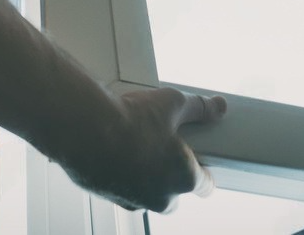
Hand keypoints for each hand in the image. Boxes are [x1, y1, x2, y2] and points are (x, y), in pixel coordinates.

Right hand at [62, 87, 226, 212]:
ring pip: (146, 193)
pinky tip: (114, 150)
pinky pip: (121, 188)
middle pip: (174, 195)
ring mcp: (132, 199)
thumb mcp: (172, 103)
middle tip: (164, 148)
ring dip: (145, 175)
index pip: (205, 186)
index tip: (201, 161)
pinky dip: (121, 173)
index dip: (205, 172)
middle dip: (171, 176)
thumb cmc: (130, 120)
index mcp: (183, 178)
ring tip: (136, 145)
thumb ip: (199, 107)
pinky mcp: (106, 195)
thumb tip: (218, 107)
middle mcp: (159, 197)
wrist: (84, 130)